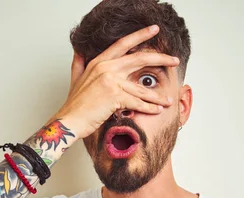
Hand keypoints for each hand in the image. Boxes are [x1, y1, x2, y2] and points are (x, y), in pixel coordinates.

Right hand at [54, 25, 178, 138]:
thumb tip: (78, 52)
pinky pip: (137, 102)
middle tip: (173, 60)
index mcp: (99, 61)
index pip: (123, 44)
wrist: (69, 121)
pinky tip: (157, 111)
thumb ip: (79, 64)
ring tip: (167, 99)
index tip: (154, 30)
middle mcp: (106, 67)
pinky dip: (149, 108)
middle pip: (139, 59)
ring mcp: (111, 81)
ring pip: (141, 88)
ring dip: (156, 96)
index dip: (140, 35)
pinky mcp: (115, 96)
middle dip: (160, 59)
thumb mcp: (75, 79)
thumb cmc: (74, 104)